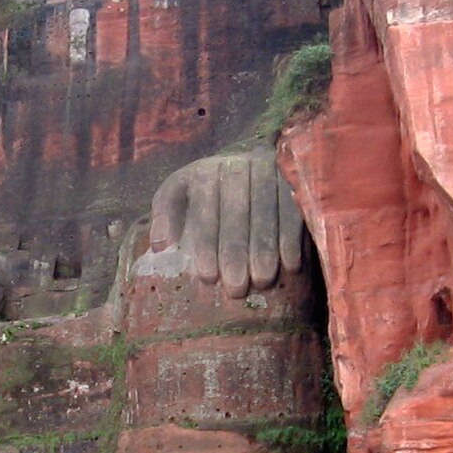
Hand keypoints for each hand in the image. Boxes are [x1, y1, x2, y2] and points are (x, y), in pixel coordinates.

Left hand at [148, 149, 304, 297]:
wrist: (245, 169)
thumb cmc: (203, 195)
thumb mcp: (177, 196)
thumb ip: (164, 216)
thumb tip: (159, 245)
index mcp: (204, 172)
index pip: (205, 207)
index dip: (207, 242)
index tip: (207, 275)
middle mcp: (237, 166)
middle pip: (236, 210)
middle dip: (236, 251)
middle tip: (236, 286)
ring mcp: (268, 170)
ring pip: (266, 210)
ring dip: (265, 248)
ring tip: (262, 280)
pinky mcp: (292, 181)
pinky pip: (293, 210)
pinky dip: (291, 238)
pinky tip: (290, 265)